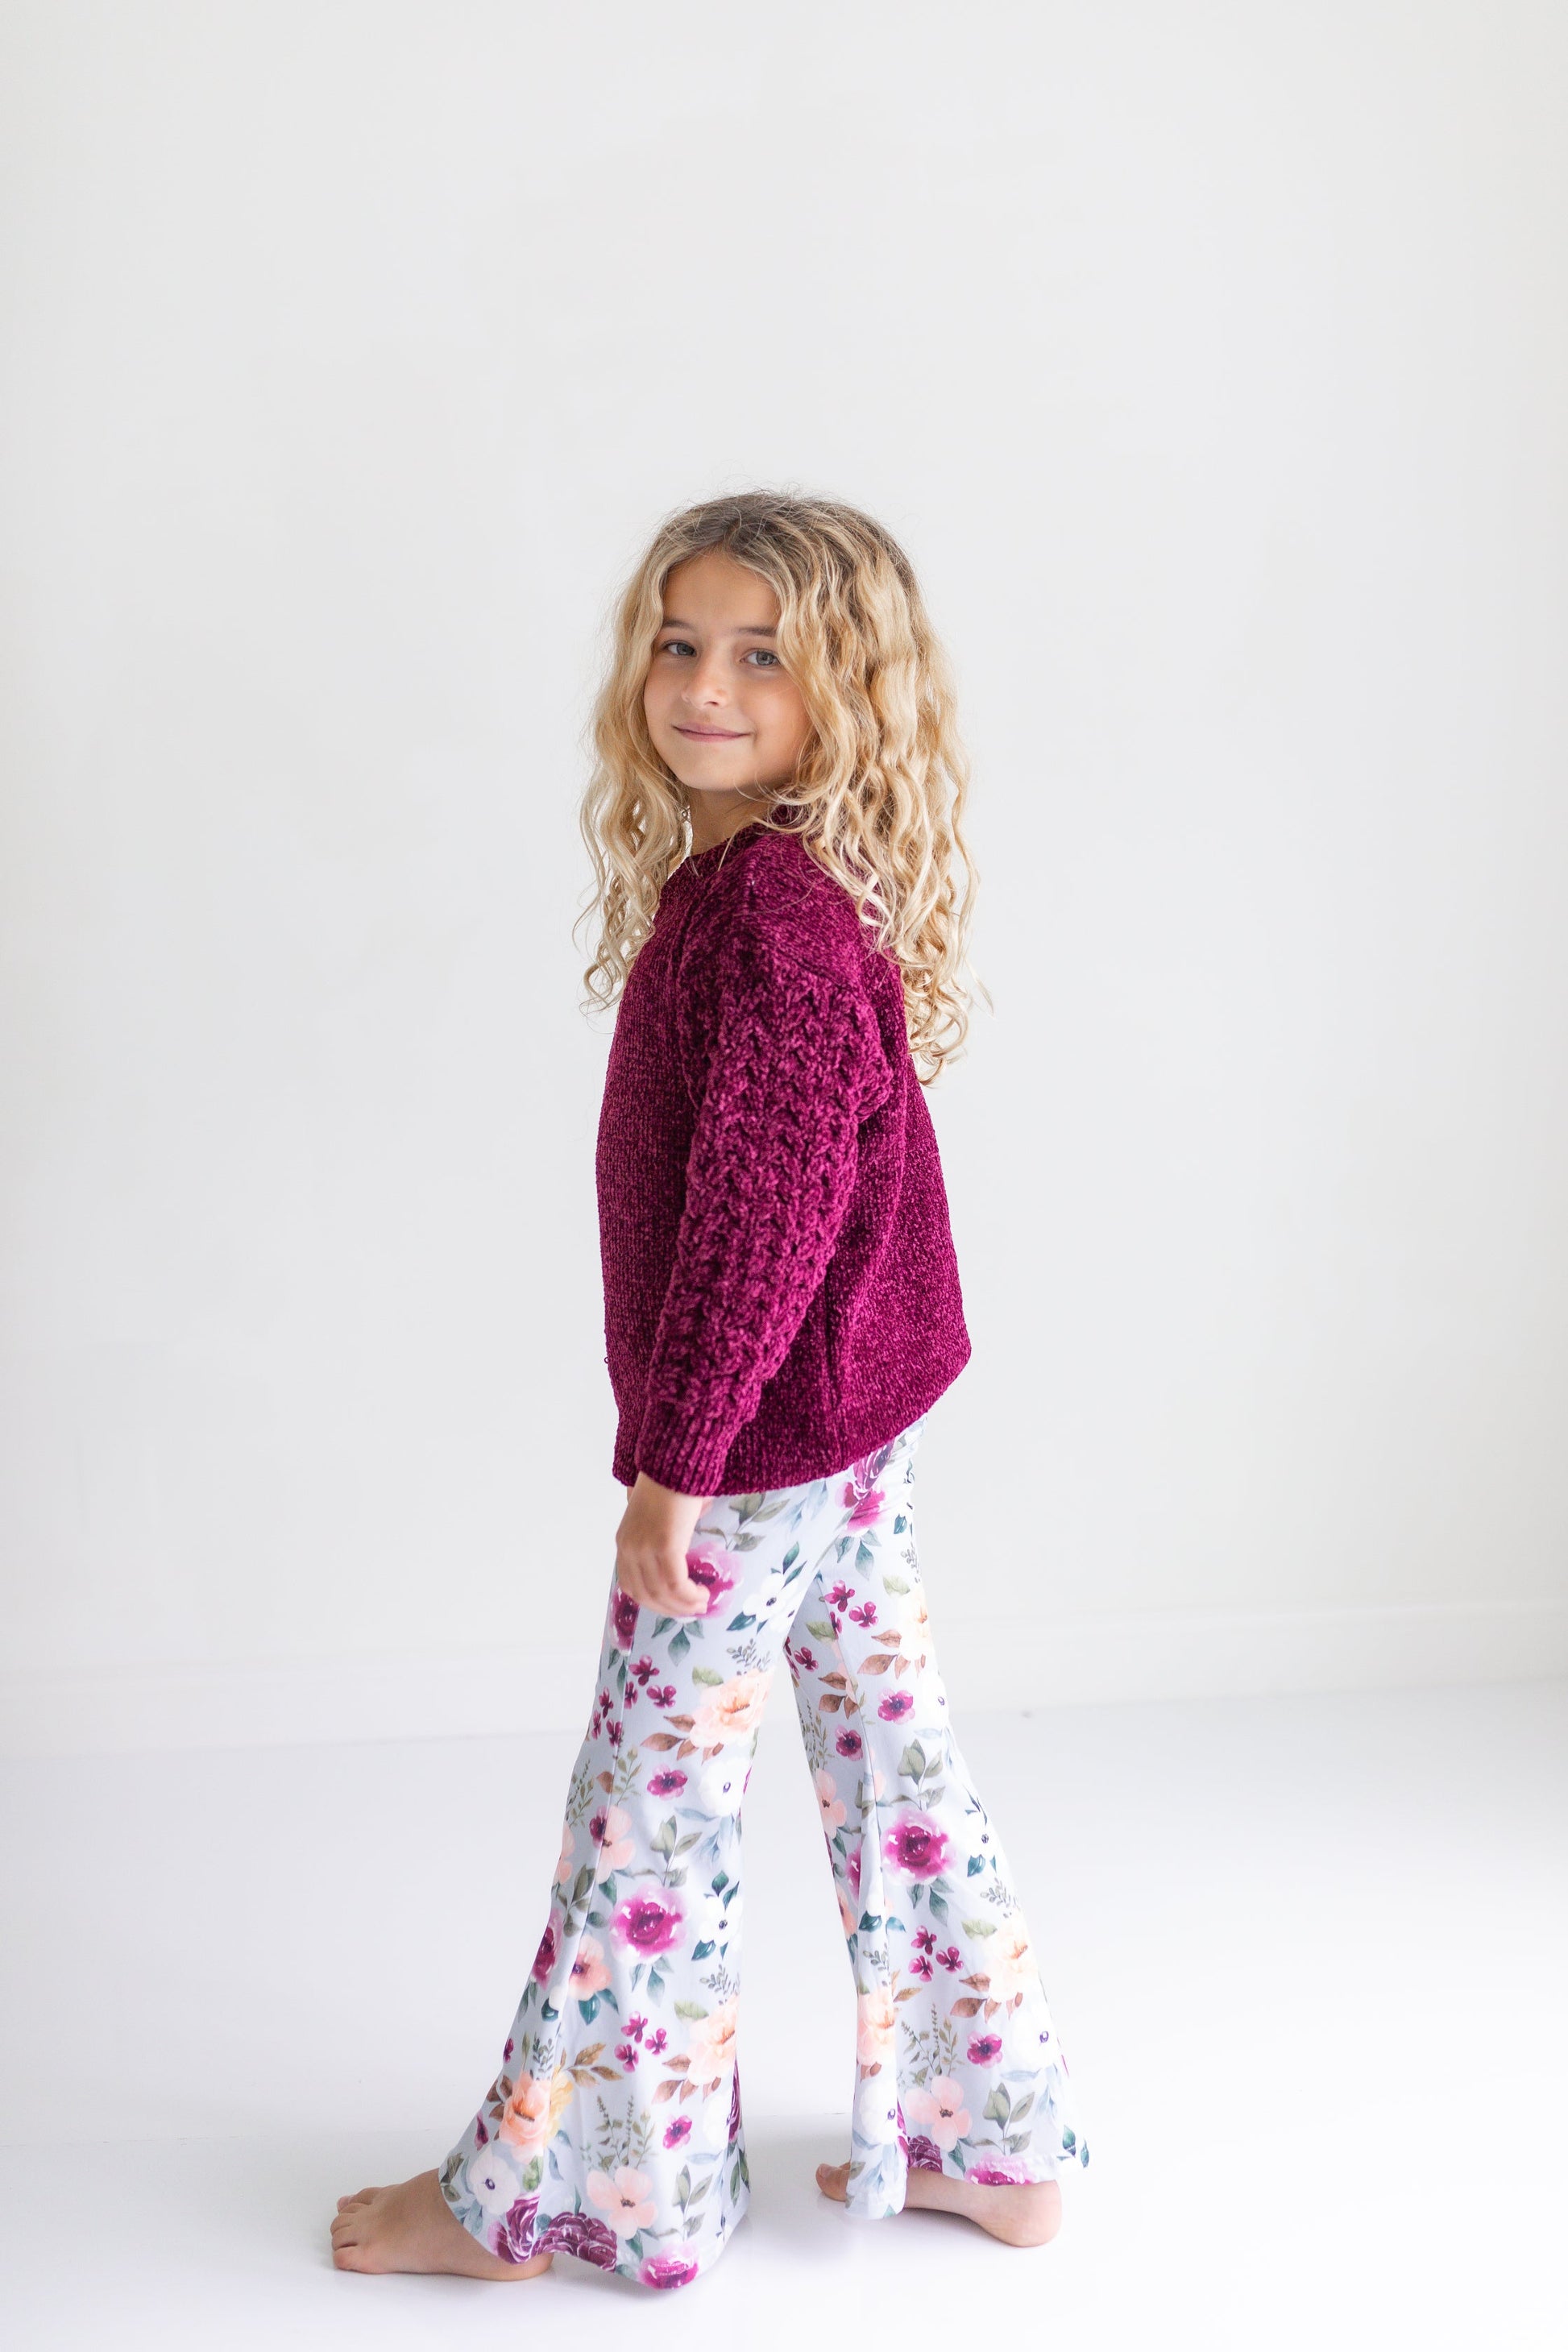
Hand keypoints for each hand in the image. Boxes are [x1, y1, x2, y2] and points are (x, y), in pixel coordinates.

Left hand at [615, 1472, 709, 1616]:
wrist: (676, 1461)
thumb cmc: (671, 1483)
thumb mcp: (654, 1516)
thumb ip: (657, 1537)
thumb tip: (678, 1555)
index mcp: (624, 1542)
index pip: (631, 1586)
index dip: (654, 1601)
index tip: (674, 1605)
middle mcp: (630, 1549)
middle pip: (645, 1595)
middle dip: (670, 1609)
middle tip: (692, 1610)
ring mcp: (645, 1548)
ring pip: (663, 1593)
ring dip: (684, 1605)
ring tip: (702, 1603)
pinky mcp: (665, 1546)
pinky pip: (676, 1584)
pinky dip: (690, 1595)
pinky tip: (703, 1595)